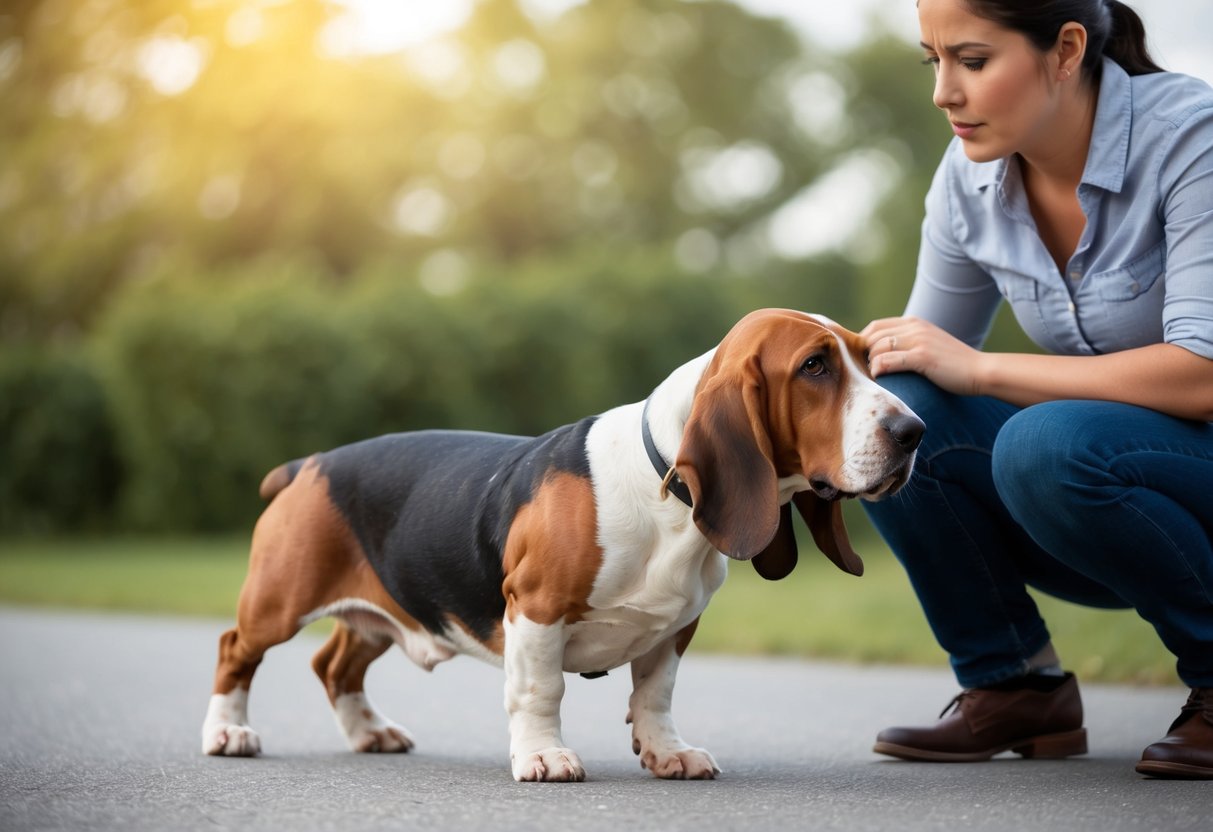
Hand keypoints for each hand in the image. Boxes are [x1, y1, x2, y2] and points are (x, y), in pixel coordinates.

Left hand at [861, 316, 986, 395]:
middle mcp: (915, 327)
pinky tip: (878, 377)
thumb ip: (909, 343)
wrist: (981, 371)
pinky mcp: (923, 356)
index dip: (863, 342)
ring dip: (870, 363)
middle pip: (873, 336)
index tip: (861, 360)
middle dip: (863, 354)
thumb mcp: (929, 344)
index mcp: (915, 322)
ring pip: (878, 347)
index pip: (876, 327)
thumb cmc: (953, 364)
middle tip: (863, 372)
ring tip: (872, 377)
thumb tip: (882, 354)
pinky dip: (879, 369)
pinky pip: (889, 360)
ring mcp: (919, 340)